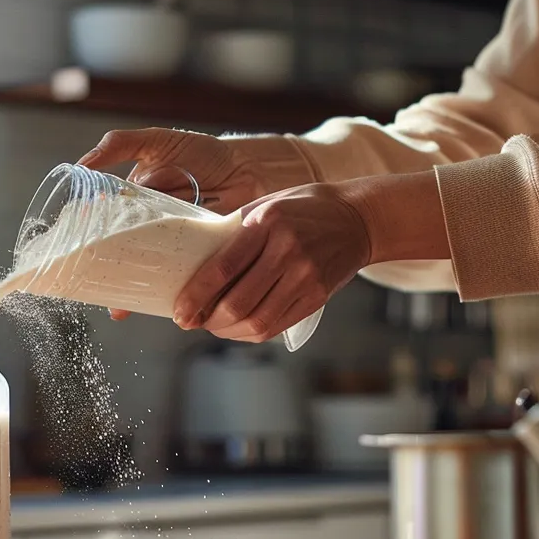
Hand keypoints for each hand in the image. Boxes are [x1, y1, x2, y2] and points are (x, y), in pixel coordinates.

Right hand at [77, 128, 272, 320]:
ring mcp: (173, 245)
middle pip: (122, 252)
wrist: (248, 169)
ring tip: (118, 306)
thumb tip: (81, 165)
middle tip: (92, 283)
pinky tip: (156, 305)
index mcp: (135, 202)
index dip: (90, 237)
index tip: (76, 250)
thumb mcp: (156, 141)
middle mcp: (150, 227)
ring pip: (146, 270)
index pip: (106, 222)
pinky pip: (177, 279)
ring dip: (130, 289)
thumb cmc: (202, 153)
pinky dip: (166, 293)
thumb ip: (120, 145)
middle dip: (106, 270)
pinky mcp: (196, 259)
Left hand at [171, 172, 448, 341]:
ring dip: (227, 331)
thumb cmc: (304, 209)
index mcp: (268, 223)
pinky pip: (275, 326)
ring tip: (213, 325)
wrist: (359, 219)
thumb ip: (234, 233)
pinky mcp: (317, 298)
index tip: (180, 311)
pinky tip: (238, 326)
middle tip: (193, 320)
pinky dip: (250, 332)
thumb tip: (193, 264)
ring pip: (256, 322)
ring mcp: (305, 278)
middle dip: (208, 320)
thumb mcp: (265, 206)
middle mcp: (287, 252)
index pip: (222, 268)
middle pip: (237, 304)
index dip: (196, 296)